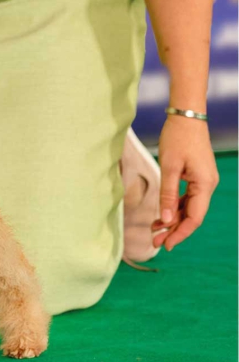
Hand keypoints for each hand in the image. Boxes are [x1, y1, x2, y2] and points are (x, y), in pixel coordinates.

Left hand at [151, 115, 218, 249]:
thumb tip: (165, 219)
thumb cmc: (177, 138)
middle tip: (155, 242)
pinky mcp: (195, 176)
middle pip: (191, 215)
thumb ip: (167, 194)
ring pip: (188, 208)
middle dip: (174, 230)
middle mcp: (207, 185)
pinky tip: (160, 216)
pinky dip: (173, 207)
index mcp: (204, 184)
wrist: (186, 117)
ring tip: (154, 231)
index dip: (180, 233)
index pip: (194, 217)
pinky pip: (186, 198)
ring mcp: (202, 181)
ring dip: (172, 219)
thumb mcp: (169, 167)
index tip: (166, 245)